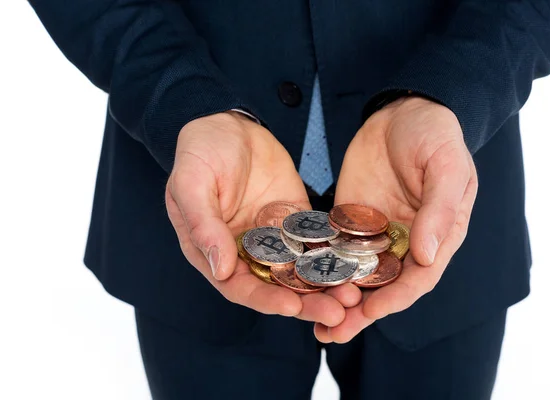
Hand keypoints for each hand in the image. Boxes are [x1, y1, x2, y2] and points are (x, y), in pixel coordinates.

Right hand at [165, 111, 359, 326]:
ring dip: (325, 286)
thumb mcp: (192, 183)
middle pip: (276, 287)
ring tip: (354, 297)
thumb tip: (220, 268)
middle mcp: (245, 252)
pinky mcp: (295, 222)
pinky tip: (357, 265)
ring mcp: (272, 238)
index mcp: (214, 251)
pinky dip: (334, 257)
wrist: (228, 123)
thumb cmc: (200, 151)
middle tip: (337, 314)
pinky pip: (316, 243)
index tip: (291, 307)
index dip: (264, 300)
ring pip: (300, 271)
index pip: (239, 287)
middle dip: (305, 303)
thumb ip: (203, 224)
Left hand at [315, 96, 477, 341]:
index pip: (418, 277)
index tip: (372, 311)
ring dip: (336, 298)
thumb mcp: (445, 165)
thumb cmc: (433, 134)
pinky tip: (298, 282)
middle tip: (331, 333)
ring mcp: (375, 232)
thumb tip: (427, 254)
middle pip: (383, 286)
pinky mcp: (349, 220)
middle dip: (359, 311)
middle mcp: (404, 241)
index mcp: (436, 235)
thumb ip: (440, 209)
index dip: (396, 297)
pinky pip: (333, 248)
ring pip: (356, 274)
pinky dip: (320, 268)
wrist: (402, 108)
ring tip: (310, 323)